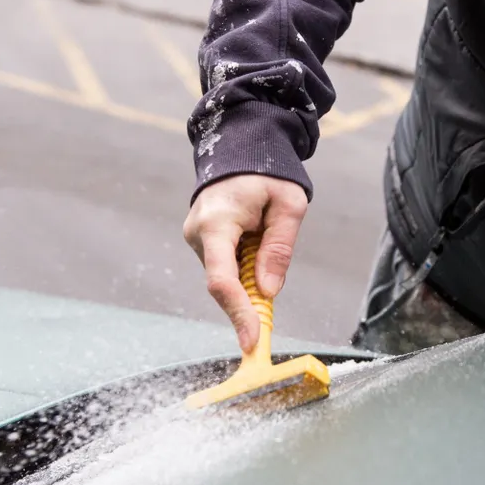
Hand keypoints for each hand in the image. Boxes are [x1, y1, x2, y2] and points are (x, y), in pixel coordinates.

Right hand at [184, 175, 308, 351]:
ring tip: (267, 235)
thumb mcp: (289, 204)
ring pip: (225, 275)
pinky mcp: (200, 238)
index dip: (238, 313)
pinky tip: (256, 240)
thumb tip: (268, 291)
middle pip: (224, 283)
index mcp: (217, 222)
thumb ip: (279, 248)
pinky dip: (242, 267)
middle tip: (273, 302)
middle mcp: (198, 232)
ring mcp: (195, 236)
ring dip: (249, 275)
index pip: (222, 280)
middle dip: (249, 299)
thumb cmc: (269, 171)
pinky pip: (224, 264)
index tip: (253, 340)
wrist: (240, 145)